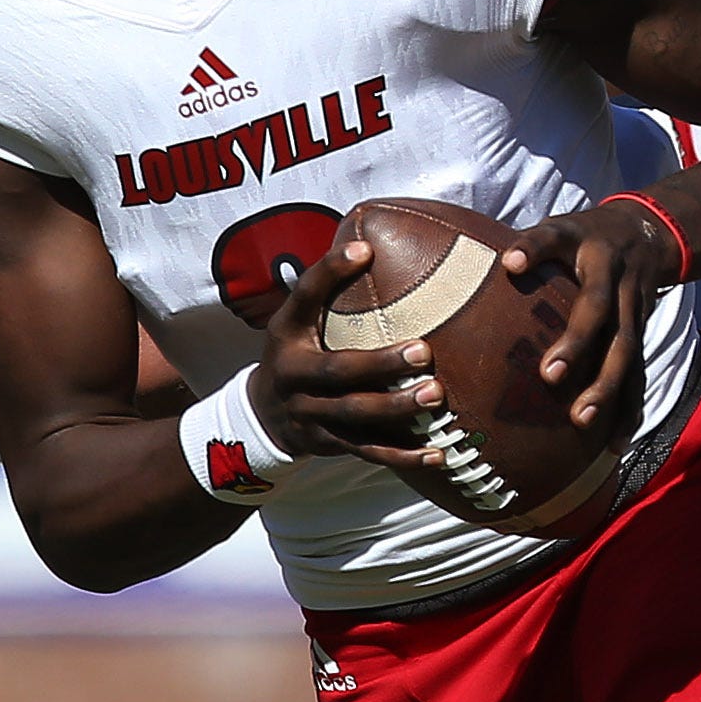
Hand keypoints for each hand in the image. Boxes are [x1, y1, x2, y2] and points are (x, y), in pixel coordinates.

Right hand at [247, 237, 449, 478]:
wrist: (264, 414)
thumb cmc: (297, 350)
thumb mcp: (298, 318)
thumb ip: (326, 287)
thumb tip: (370, 245)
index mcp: (287, 336)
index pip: (303, 298)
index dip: (329, 274)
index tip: (365, 251)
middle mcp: (294, 377)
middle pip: (337, 372)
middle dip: (380, 365)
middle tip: (423, 352)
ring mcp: (310, 415)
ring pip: (354, 416)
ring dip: (396, 409)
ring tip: (435, 396)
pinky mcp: (329, 445)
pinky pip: (367, 452)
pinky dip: (402, 455)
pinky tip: (436, 454)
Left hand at [507, 195, 681, 433]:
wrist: (649, 233)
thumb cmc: (585, 236)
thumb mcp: (560, 226)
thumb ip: (529, 244)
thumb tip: (492, 265)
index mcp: (586, 244)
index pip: (555, 240)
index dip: (534, 250)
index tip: (510, 264)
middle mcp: (614, 276)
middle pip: (600, 312)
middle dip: (578, 344)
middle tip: (549, 375)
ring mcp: (634, 307)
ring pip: (626, 349)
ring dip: (606, 386)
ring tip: (583, 419)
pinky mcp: (643, 333)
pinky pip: (639, 374)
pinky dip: (630, 409)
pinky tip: (616, 443)